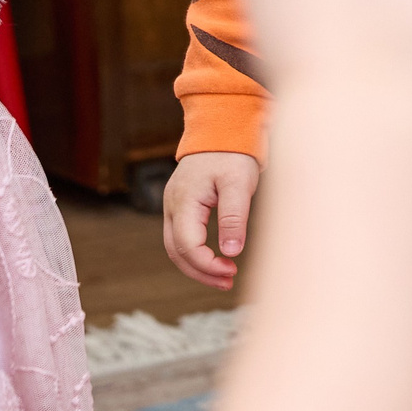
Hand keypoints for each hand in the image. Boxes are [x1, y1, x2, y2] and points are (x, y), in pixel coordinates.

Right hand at [163, 152, 260, 290]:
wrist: (221, 129)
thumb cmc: (232, 154)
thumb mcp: (239, 184)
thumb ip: (234, 217)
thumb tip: (231, 252)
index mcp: (184, 200)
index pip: (187, 245)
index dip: (207, 264)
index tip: (232, 270)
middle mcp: (172, 205)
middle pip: (176, 251)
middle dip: (200, 272)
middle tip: (228, 281)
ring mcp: (173, 206)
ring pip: (175, 247)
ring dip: (196, 266)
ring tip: (223, 277)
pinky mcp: (180, 206)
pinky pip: (181, 237)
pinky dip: (195, 253)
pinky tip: (215, 259)